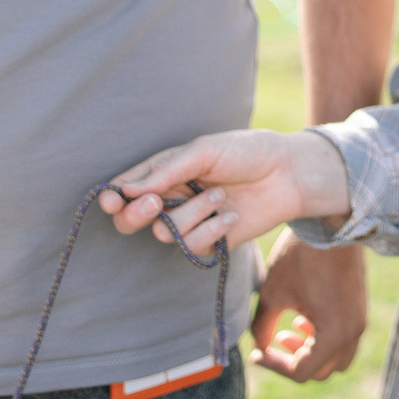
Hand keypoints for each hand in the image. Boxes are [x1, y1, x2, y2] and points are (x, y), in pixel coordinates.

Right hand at [100, 129, 349, 255]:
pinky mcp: (208, 241)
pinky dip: (211, 229)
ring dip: (192, 213)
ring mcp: (188, 222)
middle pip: (129, 220)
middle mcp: (169, 199)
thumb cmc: (245, 153)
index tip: (111, 200)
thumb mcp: (204, 151)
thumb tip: (127, 190)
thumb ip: (166, 171)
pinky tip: (231, 216)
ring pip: (163, 232)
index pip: (124, 189)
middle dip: (135, 215)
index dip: (111, 198)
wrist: (287, 173)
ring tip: (220, 195)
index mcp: (162, 172)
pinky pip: (192, 246)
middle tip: (155, 204)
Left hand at [250, 237, 365, 381]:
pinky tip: (304, 317)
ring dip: (312, 351)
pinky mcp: (360, 308)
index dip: (275, 365)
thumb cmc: (300, 256)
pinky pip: (344, 338)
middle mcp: (353, 332)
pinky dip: (323, 337)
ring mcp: (360, 320)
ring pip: (336, 357)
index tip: (258, 352)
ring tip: (290, 330)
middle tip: (274, 342)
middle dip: (294, 361)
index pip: (302, 372)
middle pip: (323, 371)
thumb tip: (260, 347)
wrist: (330, 222)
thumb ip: (262, 328)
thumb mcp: (273, 294)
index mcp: (334, 334)